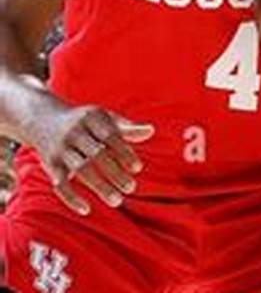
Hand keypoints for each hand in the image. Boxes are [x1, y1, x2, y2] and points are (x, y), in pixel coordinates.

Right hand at [29, 102, 152, 214]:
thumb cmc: (85, 122)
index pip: (110, 136)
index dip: (124, 152)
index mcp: (91, 118)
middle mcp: (73, 132)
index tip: (138, 169)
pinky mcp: (49, 164)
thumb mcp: (104, 119)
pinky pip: (59, 184)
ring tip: (118, 201)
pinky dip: (71, 198)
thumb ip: (127, 128)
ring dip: (99, 186)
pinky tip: (86, 210)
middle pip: (96, 154)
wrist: (41, 120)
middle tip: (131, 188)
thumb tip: (151, 131)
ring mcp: (60, 149)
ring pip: (80, 169)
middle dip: (114, 173)